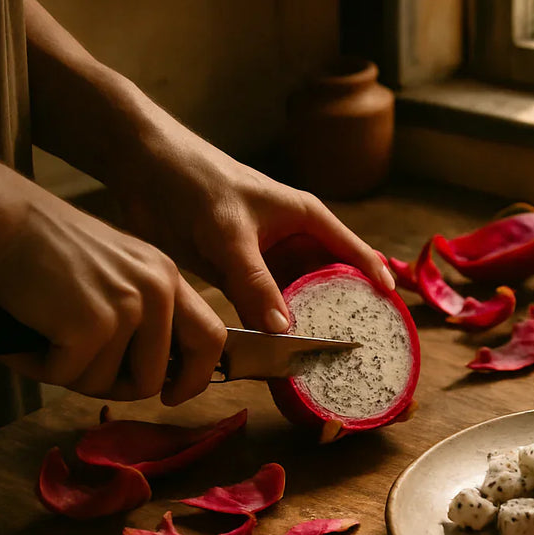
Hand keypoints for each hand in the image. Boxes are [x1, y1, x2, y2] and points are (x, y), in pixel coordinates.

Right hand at [0, 192, 226, 405]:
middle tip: (82, 374)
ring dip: (70, 375)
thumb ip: (143, 312)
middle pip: (156, 378)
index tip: (172, 396)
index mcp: (168, 277)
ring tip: (43, 342)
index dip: (196, 378)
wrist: (2, 219)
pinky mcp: (91, 325)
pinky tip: (23, 341)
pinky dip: (39, 368)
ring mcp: (127, 308)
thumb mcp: (117, 271)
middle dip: (117, 389)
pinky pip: (68, 377)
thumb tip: (155, 376)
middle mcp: (157, 291)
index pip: (211, 338)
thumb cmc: (46, 248)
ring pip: (107, 384)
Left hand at [110, 123, 393, 333]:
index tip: (392, 318)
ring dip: (305, 327)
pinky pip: (265, 308)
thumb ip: (254, 282)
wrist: (141, 168)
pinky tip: (276, 357)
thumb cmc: (195, 182)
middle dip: (342, 315)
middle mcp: (294, 241)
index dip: (376, 283)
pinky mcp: (240, 276)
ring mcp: (267, 261)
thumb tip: (283, 332)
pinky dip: (271, 331)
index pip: (355, 254)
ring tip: (319, 366)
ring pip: (298, 300)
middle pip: (331, 283)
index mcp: (307, 218)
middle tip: (353, 357)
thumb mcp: (228, 233)